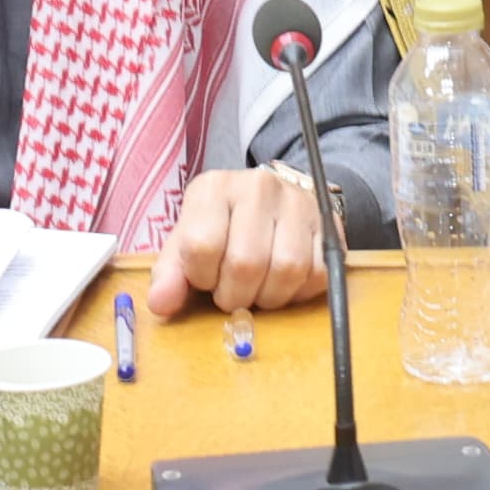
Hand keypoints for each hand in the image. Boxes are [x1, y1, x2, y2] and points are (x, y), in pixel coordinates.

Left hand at [146, 165, 327, 316]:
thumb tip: (161, 304)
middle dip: (236, 295)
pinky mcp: (329, 223)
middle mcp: (258, 186)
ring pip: (288, 270)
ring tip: (258, 289)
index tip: (205, 277)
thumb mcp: (185, 246)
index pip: (203, 245)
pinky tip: (283, 283)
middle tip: (232, 292)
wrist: (268, 204)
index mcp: (213, 188)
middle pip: (247, 263)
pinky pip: (319, 273)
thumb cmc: (219, 230)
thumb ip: (170, 274)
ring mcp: (298, 201)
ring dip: (270, 297)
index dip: (202, 277)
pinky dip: (299, 292)